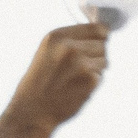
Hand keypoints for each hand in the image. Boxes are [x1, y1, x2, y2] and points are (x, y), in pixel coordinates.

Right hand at [0, 23, 109, 137]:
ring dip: (95, 70)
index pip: (97, 28)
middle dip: (96, 55)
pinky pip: (102, 77)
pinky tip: (77, 88)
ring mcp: (81, 63)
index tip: (100, 41)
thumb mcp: (48, 51)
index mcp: (57, 35)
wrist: (32, 109)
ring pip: (105, 61)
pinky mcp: (90, 80)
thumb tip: (103, 32)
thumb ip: (71, 40)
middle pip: (103, 45)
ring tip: (74, 78)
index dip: (102, 36)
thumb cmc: (42, 80)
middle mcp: (69, 46)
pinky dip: (93, 84)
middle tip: (77, 69)